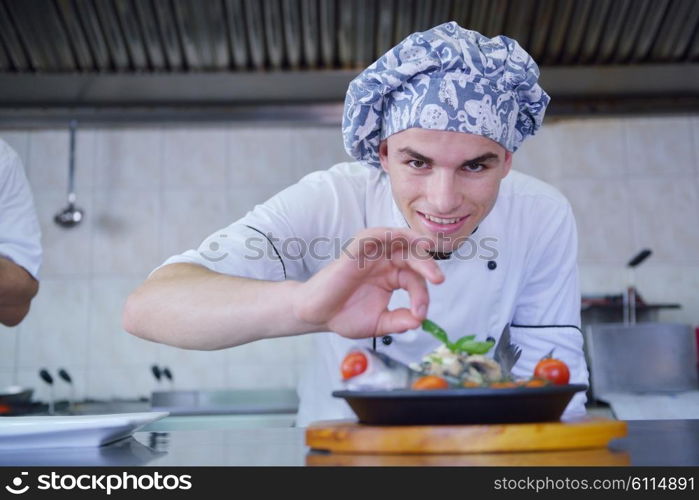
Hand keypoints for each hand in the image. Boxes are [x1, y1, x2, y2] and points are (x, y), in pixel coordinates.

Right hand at [293, 227, 443, 338]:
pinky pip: (376, 235)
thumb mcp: (380, 323)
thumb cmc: (344, 315)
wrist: (317, 315)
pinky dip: (391, 233)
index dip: (422, 295)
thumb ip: (400, 321)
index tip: (420, 314)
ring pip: (399, 240)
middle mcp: (384, 262)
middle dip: (428, 266)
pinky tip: (404, 239)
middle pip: (413, 255)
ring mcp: (371, 254)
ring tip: (428, 254)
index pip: (415, 279)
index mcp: (392, 276)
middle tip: (438, 280)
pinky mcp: (356, 249)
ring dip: (416, 244)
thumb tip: (420, 321)